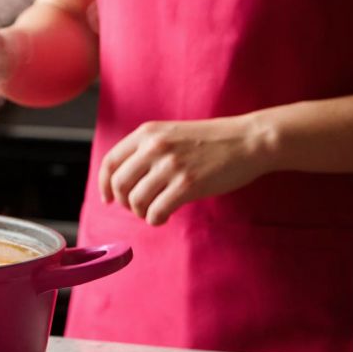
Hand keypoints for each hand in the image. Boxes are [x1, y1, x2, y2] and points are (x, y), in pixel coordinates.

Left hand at [98, 115, 277, 225]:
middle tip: (138, 207)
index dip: (104, 184)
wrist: (248, 140)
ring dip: (142, 213)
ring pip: (136, 201)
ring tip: (154, 211)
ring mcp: (171, 166)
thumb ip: (147, 150)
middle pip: (119, 184)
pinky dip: (156, 219)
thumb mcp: (171, 133)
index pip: (110, 162)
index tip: (108, 199)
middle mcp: (155, 147)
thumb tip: (123, 180)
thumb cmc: (211, 140)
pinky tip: (165, 217)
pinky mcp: (188, 184)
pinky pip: (156, 211)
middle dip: (124, 202)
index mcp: (147, 132)